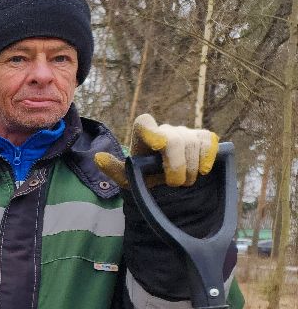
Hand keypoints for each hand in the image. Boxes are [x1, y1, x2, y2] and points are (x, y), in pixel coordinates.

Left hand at [94, 114, 218, 188]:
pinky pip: (209, 141)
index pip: (144, 123)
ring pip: (193, 143)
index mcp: (143, 137)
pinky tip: (204, 170)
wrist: (167, 184)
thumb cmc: (145, 178)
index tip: (157, 145)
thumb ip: (115, 169)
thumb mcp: (128, 179)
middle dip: (177, 165)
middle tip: (176, 183)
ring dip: (191, 167)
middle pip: (175, 140)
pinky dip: (208, 156)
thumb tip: (98, 157)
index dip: (151, 131)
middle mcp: (165, 130)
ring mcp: (185, 132)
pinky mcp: (203, 137)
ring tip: (186, 181)